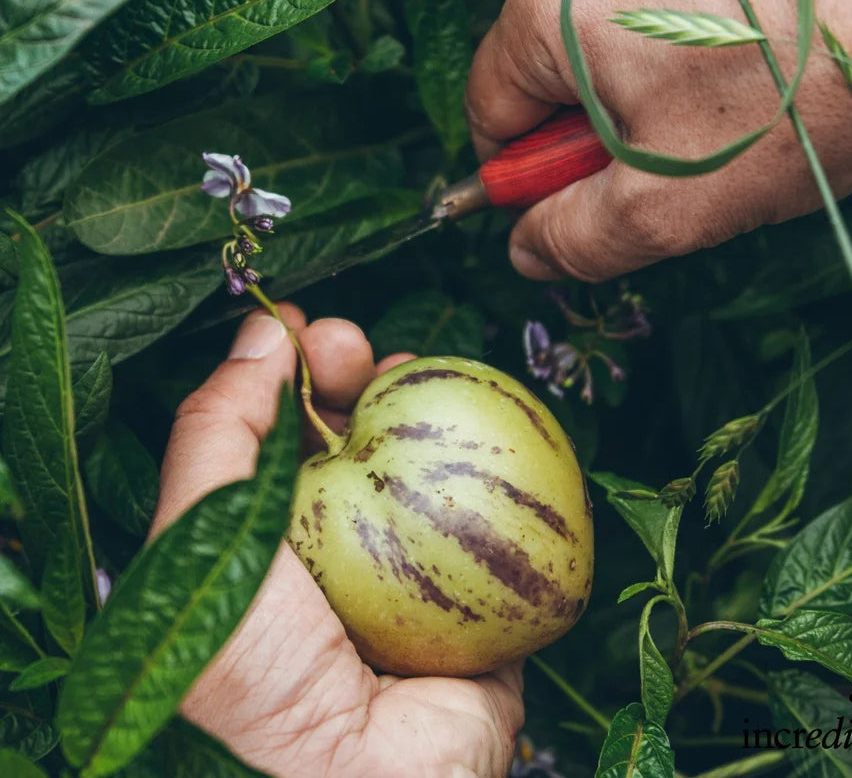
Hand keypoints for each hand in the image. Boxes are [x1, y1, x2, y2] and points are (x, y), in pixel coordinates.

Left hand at [152, 306, 523, 777]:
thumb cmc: (250, 670)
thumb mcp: (197, 536)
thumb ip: (217, 429)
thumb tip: (262, 333)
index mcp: (268, 539)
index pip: (280, 435)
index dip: (291, 373)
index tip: (301, 331)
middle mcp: (341, 549)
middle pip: (353, 437)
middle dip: (353, 374)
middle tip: (350, 344)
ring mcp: (417, 570)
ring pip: (429, 462)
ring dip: (425, 403)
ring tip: (410, 369)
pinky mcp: (487, 594)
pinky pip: (504, 511)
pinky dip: (501, 459)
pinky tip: (487, 422)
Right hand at [466, 0, 851, 281]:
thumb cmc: (792, 109)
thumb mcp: (663, 209)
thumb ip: (572, 238)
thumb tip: (525, 249)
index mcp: (548, 2)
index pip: (490, 109)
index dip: (526, 176)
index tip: (580, 204)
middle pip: (547, 69)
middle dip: (593, 134)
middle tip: (667, 169)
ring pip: (604, 36)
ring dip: (640, 94)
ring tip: (719, 119)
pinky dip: (681, 46)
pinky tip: (746, 71)